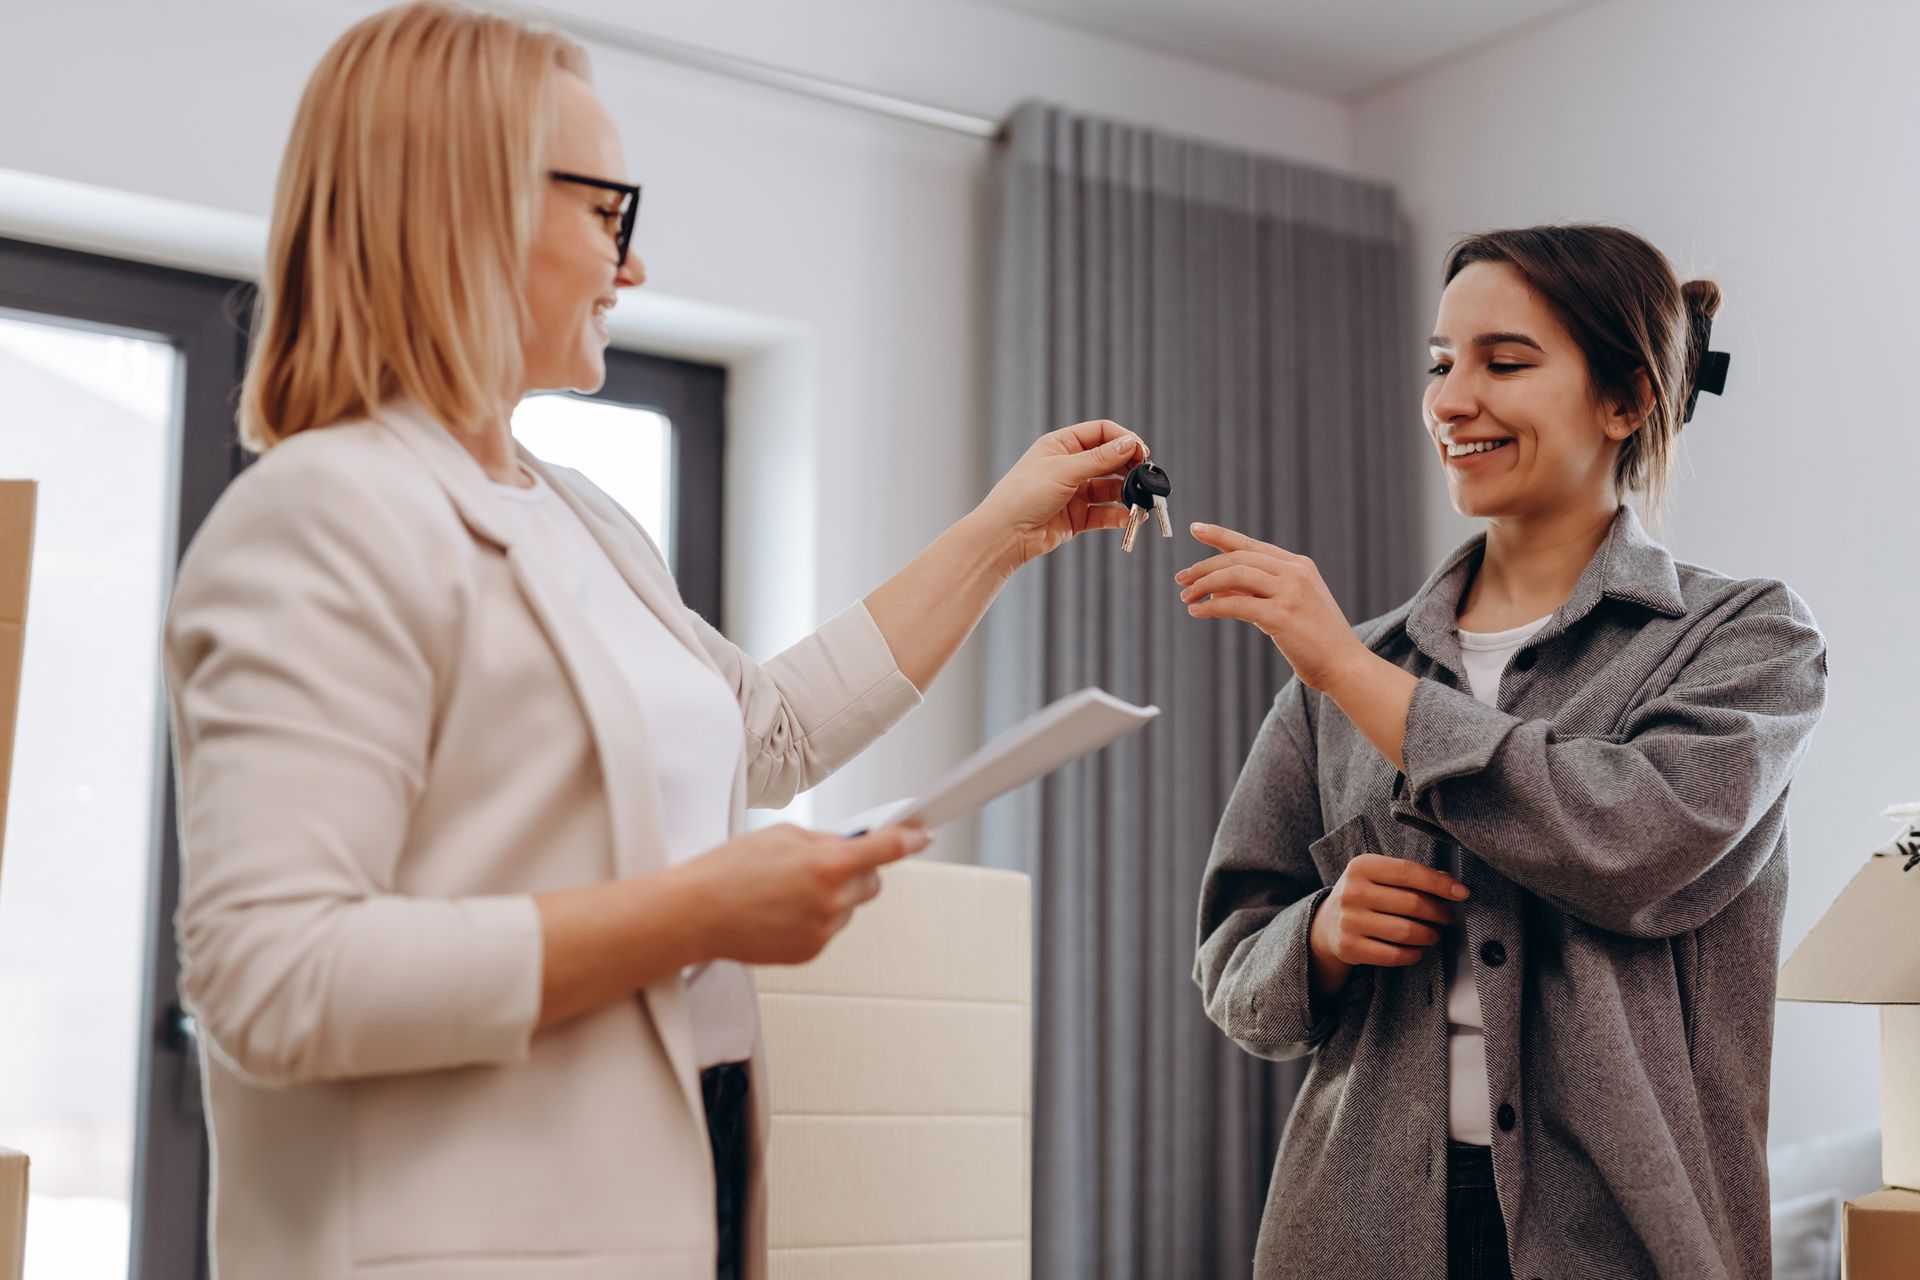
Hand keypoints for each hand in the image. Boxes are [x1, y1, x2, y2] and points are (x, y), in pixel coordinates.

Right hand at [680, 823, 930, 965]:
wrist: (695, 913)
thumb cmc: (729, 870)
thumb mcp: (781, 836)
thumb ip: (823, 840)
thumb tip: (850, 845)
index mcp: (827, 865)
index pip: (887, 849)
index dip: (910, 838)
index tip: (923, 833)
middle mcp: (831, 901)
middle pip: (872, 881)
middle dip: (858, 869)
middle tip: (827, 863)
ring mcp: (822, 930)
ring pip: (850, 907)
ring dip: (835, 895)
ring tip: (790, 889)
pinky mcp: (810, 951)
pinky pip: (829, 928)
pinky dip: (816, 916)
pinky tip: (783, 909)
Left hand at [973, 420, 1145, 572]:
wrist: (1004, 535)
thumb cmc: (1023, 495)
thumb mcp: (1063, 470)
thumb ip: (1099, 459)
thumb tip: (1129, 443)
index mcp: (1062, 445)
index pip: (1101, 432)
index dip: (1123, 439)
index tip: (1141, 451)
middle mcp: (1069, 466)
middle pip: (1109, 460)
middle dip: (1129, 468)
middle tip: (1146, 477)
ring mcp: (1074, 492)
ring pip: (1109, 488)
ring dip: (1127, 494)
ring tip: (1141, 501)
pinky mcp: (1076, 517)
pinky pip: (1103, 513)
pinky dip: (1118, 515)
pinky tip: (1129, 518)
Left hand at [1176, 523, 1366, 690]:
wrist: (1344, 665)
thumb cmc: (1315, 640)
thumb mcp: (1286, 607)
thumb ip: (1256, 593)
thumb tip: (1217, 587)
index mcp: (1299, 566)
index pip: (1251, 545)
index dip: (1221, 536)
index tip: (1196, 529)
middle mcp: (1295, 573)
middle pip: (1238, 558)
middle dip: (1204, 567)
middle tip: (1181, 578)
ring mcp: (1290, 592)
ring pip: (1234, 576)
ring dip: (1204, 585)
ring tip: (1186, 597)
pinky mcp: (1282, 616)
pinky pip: (1236, 604)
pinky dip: (1212, 607)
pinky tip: (1198, 612)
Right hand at [1308, 853, 1467, 998]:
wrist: (1326, 924)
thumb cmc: (1365, 895)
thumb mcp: (1380, 876)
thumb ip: (1412, 876)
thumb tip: (1452, 884)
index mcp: (1362, 866)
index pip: (1409, 872)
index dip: (1440, 883)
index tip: (1462, 893)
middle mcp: (1352, 891)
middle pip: (1412, 903)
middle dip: (1439, 912)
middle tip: (1447, 917)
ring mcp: (1349, 920)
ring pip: (1406, 931)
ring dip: (1429, 935)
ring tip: (1433, 934)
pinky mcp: (1349, 947)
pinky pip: (1394, 955)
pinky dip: (1414, 954)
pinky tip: (1418, 949)